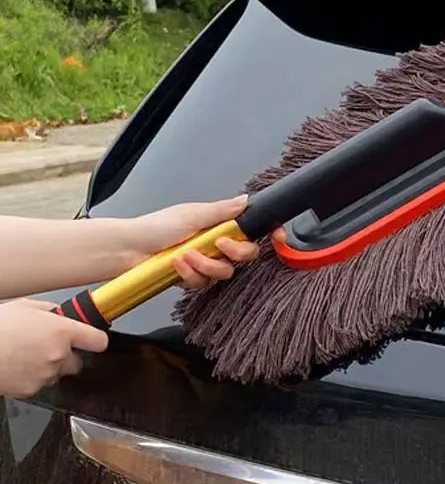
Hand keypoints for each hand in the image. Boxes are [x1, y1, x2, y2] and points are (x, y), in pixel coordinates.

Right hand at [0, 298, 107, 397]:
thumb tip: (59, 314)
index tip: (91, 340)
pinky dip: (31, 379)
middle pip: (77, 362)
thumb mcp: (26, 307)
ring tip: (25, 356)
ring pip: (57, 374)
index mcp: (62, 331)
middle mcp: (58, 355)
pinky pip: (39, 385)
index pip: (98, 341)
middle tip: (47, 348)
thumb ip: (50, 311)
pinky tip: (16, 367)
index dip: (95, 340)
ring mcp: (45, 375)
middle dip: (67, 356)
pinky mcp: (30, 390)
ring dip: (48, 368)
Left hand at [126, 196, 259, 289]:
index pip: (251, 231)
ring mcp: (204, 262)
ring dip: (206, 264)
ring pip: (224, 272)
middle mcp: (214, 243)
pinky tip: (176, 265)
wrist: (128, 248)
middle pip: (245, 255)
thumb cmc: (155, 226)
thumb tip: (247, 200)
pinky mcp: (191, 278)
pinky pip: (202, 283)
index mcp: (218, 224)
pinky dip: (190, 275)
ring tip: (186, 255)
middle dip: (234, 252)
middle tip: (219, 245)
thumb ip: (223, 211)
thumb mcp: (192, 214)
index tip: (277, 235)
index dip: (267, 235)